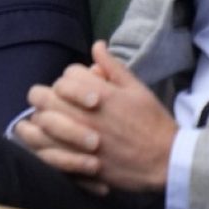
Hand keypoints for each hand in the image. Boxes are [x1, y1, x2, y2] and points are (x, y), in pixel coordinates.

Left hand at [21, 41, 176, 192]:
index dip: (70, 80)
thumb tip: (97, 45)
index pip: (66, 76)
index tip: (78, 88)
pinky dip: (40, 143)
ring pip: (41, 122)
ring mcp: (79, 140)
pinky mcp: (79, 162)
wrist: (168, 163)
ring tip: (47, 119)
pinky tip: (43, 140)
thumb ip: (112, 66)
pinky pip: (46, 151)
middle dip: (45, 94)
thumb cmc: (153, 122)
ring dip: (40, 117)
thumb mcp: (136, 88)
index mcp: (98, 93)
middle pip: (42, 96)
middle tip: (54, 101)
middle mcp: (83, 114)